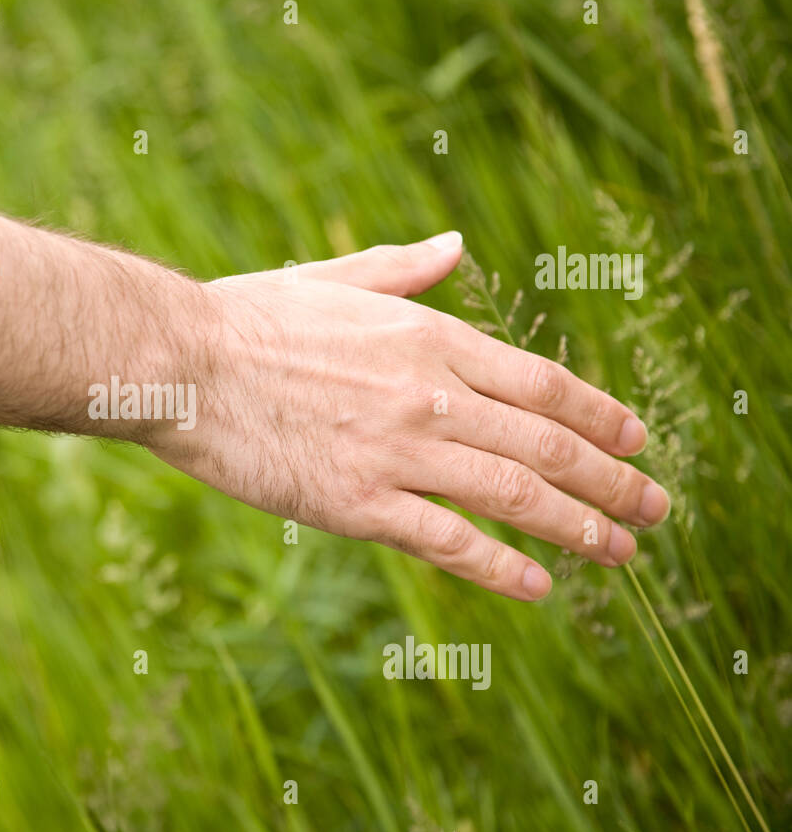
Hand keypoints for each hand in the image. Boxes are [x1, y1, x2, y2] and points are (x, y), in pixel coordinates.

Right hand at [153, 231, 670, 600]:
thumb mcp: (332, 278)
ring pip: (515, 494)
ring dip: (579, 526)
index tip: (636, 438)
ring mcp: (396, 450)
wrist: (179, 361)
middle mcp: (429, 394)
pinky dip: (501, 566)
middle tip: (653, 509)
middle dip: (612, 480)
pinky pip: (448, 540)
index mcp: (426, 336)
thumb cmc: (244, 318)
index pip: (541, 382)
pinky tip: (538, 586)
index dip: (600, 414)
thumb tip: (458, 245)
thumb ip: (404, 270)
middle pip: (546, 443)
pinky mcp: (356, 502)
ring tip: (620, 553)